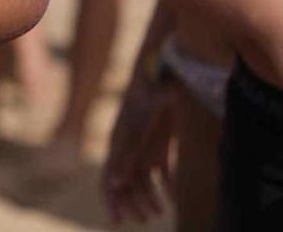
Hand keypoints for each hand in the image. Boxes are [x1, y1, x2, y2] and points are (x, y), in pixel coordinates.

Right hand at [102, 69, 175, 223]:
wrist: (166, 66)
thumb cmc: (149, 90)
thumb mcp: (136, 125)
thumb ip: (125, 152)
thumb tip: (114, 182)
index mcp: (118, 142)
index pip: (109, 178)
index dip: (111, 200)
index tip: (117, 221)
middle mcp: (129, 145)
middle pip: (126, 182)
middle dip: (133, 203)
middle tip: (145, 219)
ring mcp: (146, 143)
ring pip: (144, 177)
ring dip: (150, 196)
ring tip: (159, 212)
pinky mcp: (162, 140)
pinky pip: (161, 168)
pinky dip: (167, 184)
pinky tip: (174, 197)